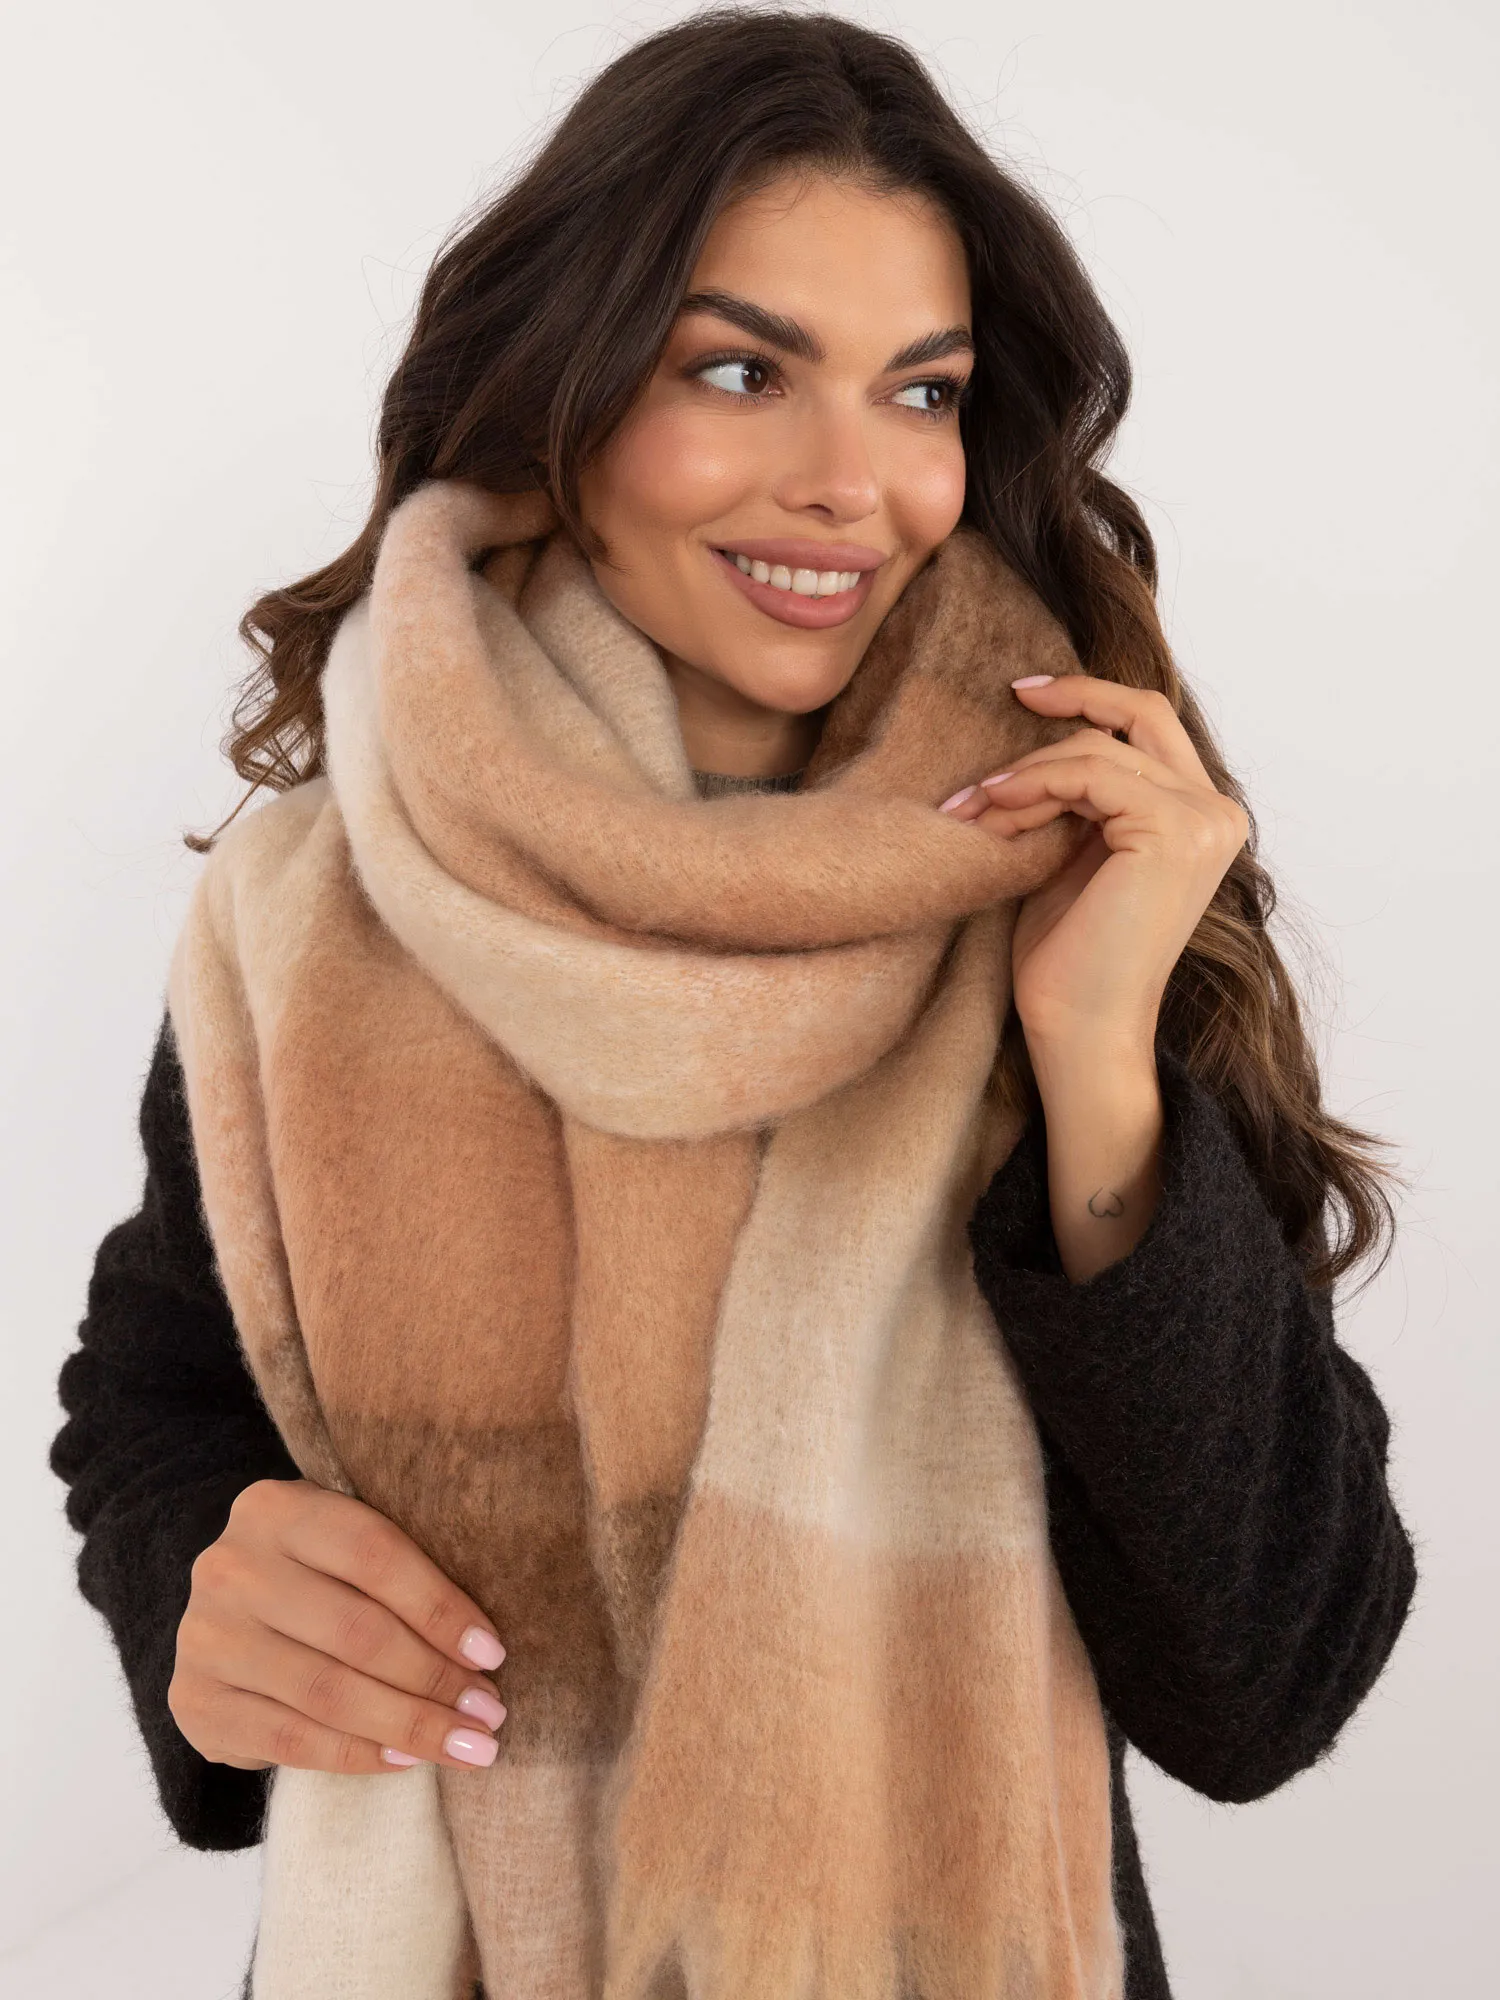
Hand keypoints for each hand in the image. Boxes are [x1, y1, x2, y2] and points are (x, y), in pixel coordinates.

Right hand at [169, 1477, 508, 1775]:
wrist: (225, 1617)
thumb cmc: (315, 1576)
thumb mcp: (343, 1546)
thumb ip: (399, 1572)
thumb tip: (483, 1649)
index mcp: (276, 1508)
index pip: (374, 1554)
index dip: (440, 1607)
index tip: (493, 1654)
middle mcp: (229, 1567)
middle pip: (355, 1631)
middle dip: (434, 1679)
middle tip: (488, 1714)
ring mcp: (203, 1637)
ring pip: (327, 1693)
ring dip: (408, 1725)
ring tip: (465, 1746)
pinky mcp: (194, 1702)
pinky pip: (290, 1740)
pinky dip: (358, 1754)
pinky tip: (406, 1760)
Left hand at [941, 672, 1247, 1279]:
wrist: (1079, 1031)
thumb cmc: (1069, 960)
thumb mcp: (1073, 855)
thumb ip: (1080, 799)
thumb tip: (1038, 737)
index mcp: (1202, 817)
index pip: (1152, 726)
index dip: (1092, 697)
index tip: (1025, 693)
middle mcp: (1218, 813)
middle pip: (1140, 715)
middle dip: (1069, 701)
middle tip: (1006, 700)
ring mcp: (1203, 821)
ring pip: (1097, 751)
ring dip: (1022, 776)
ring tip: (970, 811)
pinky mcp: (1173, 833)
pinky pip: (1088, 777)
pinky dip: (1031, 790)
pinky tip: (992, 816)